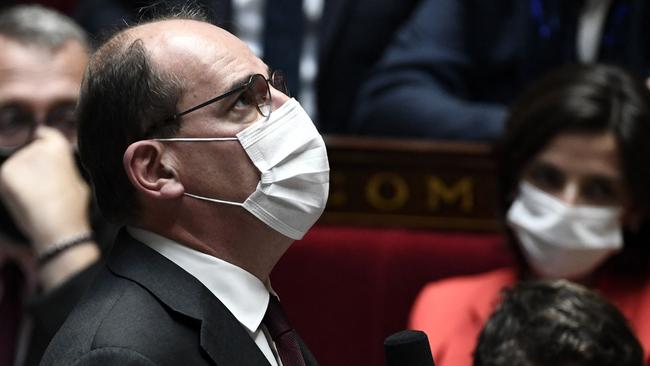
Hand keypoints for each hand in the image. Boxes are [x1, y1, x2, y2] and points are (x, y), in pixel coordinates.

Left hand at [0, 127, 90, 251]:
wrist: (56, 224)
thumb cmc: (72, 208)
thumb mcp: (78, 181)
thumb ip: (65, 168)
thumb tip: (60, 168)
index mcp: (60, 148)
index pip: (46, 133)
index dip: (42, 137)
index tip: (39, 141)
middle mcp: (38, 148)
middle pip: (30, 151)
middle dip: (33, 164)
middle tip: (42, 184)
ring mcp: (20, 159)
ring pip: (18, 164)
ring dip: (22, 175)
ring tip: (34, 195)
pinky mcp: (6, 171)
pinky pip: (8, 176)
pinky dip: (12, 185)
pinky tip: (24, 197)